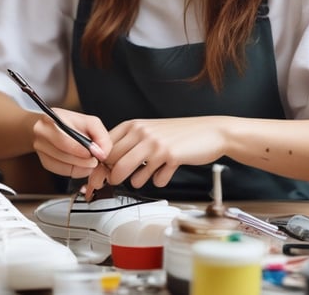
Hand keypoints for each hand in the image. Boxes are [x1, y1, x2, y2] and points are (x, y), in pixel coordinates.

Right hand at [31, 108, 111, 177]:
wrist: (53, 127)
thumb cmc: (72, 123)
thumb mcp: (89, 122)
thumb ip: (100, 135)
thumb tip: (102, 153)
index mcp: (51, 119)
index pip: (65, 140)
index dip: (83, 150)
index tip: (97, 154)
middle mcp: (42, 133)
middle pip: (64, 155)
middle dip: (84, 160)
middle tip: (95, 160)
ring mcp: (40, 148)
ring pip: (64, 166)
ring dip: (81, 167)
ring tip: (89, 161)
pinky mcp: (44, 161)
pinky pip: (63, 172)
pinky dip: (75, 171)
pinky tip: (80, 164)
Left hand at [83, 116, 228, 197]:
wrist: (210, 132)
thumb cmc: (179, 135)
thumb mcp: (151, 133)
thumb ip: (131, 145)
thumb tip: (109, 165)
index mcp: (133, 125)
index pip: (105, 146)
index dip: (98, 165)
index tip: (97, 178)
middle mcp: (141, 132)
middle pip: (111, 159)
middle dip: (110, 176)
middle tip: (112, 184)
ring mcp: (154, 143)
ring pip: (125, 170)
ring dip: (134, 180)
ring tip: (144, 176)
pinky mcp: (169, 155)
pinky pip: (154, 178)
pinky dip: (158, 180)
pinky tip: (165, 172)